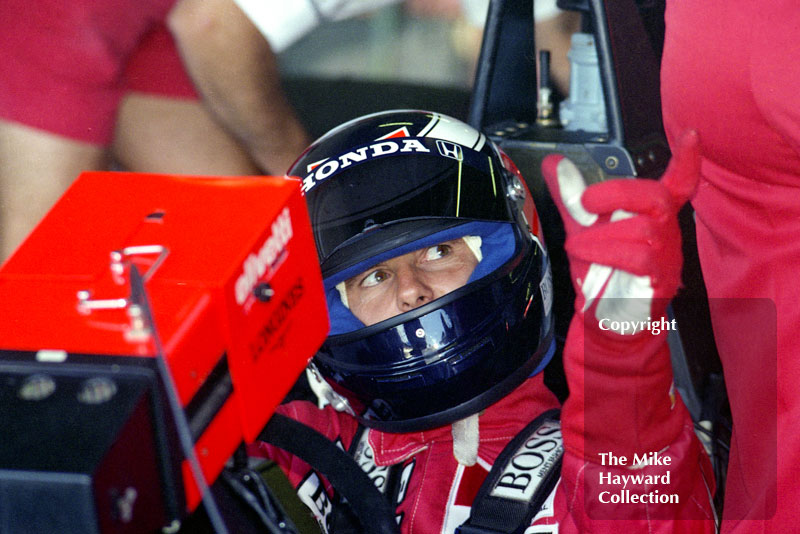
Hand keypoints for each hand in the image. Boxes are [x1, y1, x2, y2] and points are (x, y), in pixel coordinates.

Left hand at [540, 131, 700, 333]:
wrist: (605, 317)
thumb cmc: (602, 271)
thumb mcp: (582, 227)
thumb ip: (570, 196)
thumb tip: (554, 163)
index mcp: (651, 214)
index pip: (679, 183)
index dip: (687, 160)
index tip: (689, 135)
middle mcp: (665, 231)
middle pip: (656, 198)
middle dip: (617, 193)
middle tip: (586, 204)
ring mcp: (666, 256)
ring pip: (641, 230)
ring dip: (598, 235)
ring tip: (578, 246)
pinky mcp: (660, 280)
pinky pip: (637, 257)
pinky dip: (604, 253)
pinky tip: (587, 256)